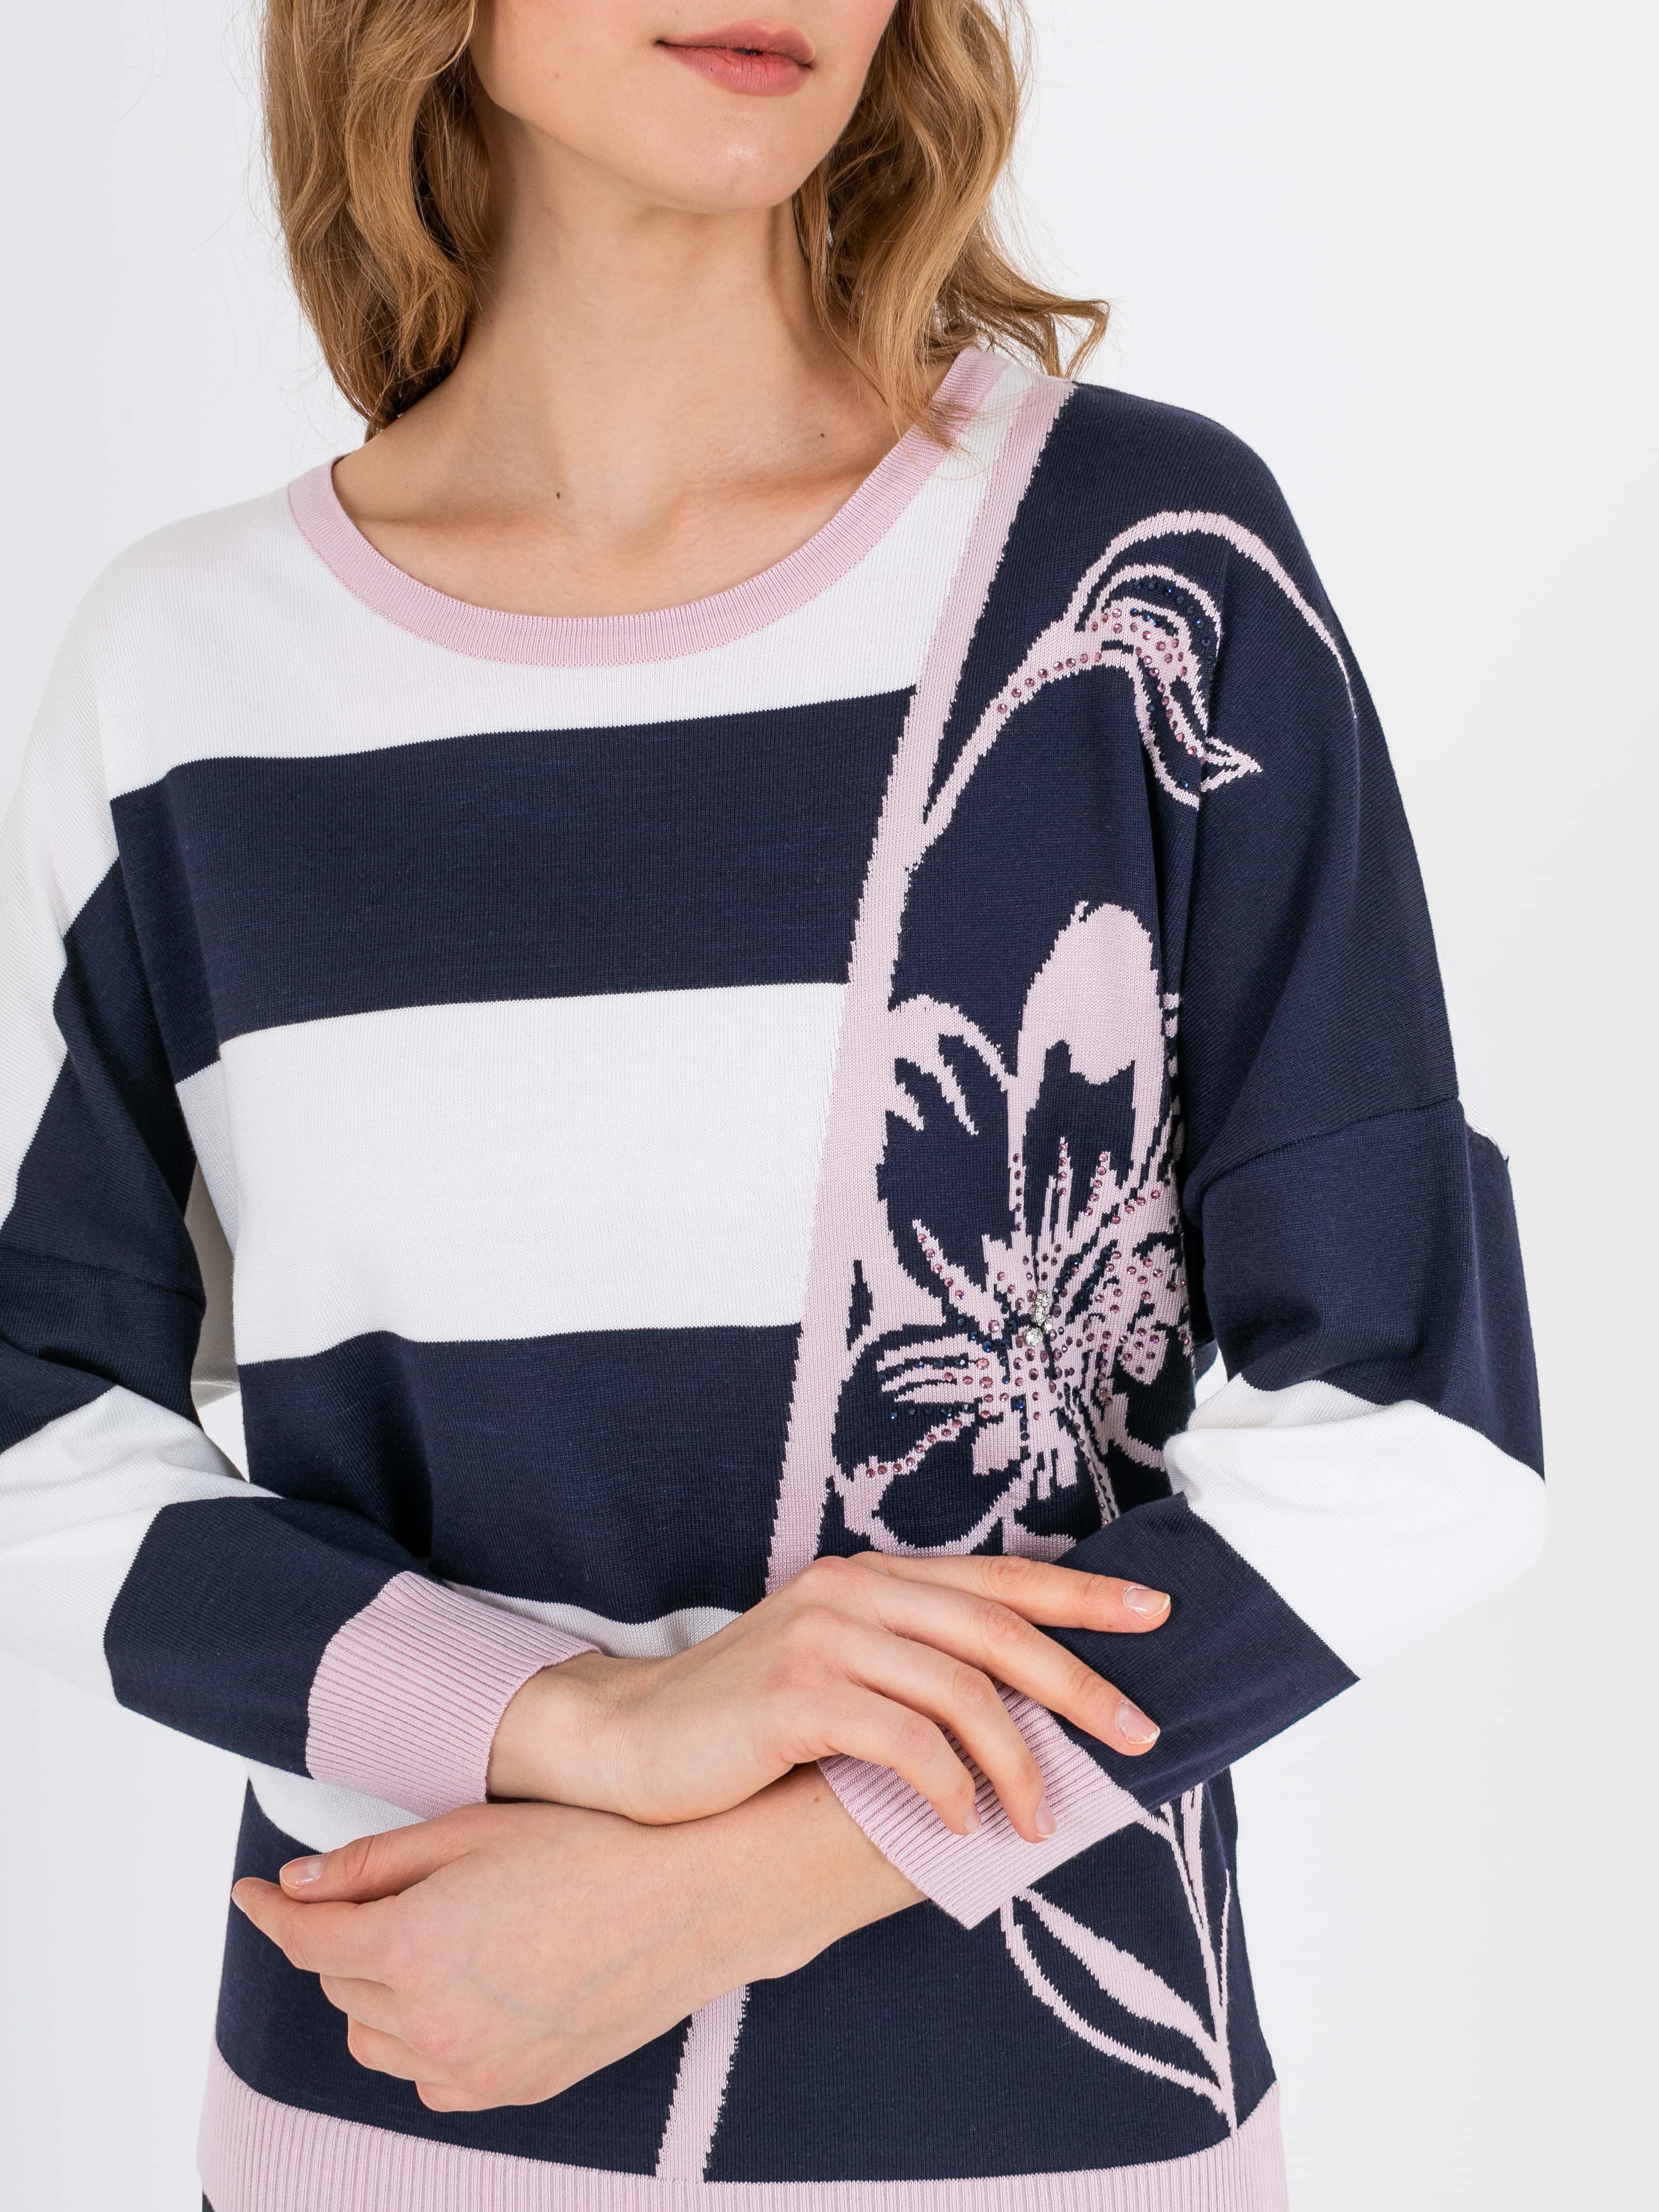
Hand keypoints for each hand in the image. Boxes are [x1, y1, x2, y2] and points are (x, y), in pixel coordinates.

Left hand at [231, 1767, 919, 2111]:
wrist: (695, 1897)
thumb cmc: (592, 1846)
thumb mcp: (472, 1830)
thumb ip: (373, 1862)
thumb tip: (296, 1884)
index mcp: (410, 1948)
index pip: (304, 1938)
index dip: (270, 1909)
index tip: (252, 1892)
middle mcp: (430, 2022)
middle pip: (339, 1985)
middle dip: (343, 1937)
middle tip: (387, 1887)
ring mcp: (474, 2067)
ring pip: (377, 2040)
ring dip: (378, 1992)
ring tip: (431, 1937)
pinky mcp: (516, 2087)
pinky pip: (432, 2078)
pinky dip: (425, 2040)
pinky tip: (464, 1991)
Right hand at [488, 1551, 1166, 1840]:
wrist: (629, 1743)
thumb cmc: (744, 1724)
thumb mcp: (836, 1672)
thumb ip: (909, 1667)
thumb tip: (1016, 1709)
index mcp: (870, 1578)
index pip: (999, 1579)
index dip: (1081, 1594)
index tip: (1155, 1611)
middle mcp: (853, 1592)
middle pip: (998, 1631)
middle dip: (1080, 1685)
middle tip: (1137, 1736)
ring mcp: (823, 1638)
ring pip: (962, 1691)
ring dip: (1016, 1763)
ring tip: (1037, 1821)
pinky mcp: (796, 1696)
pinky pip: (905, 1741)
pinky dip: (947, 1788)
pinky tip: (959, 1824)